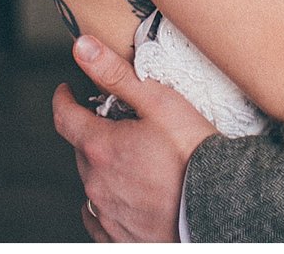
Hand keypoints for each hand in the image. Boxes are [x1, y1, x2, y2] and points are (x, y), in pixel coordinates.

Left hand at [50, 35, 216, 241]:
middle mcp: (96, 183)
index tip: (67, 91)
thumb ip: (115, 74)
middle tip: (117, 125)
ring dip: (102, 168)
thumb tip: (82, 47)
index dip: (63, 99)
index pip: (64, 117)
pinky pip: (99, 220)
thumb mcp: (158, 102)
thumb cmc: (194, 154)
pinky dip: (106, 204)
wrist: (220, 205)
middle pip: (81, 150)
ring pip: (91, 183)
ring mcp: (108, 214)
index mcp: (100, 147)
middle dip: (93, 133)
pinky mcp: (121, 237)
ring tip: (129, 161)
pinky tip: (123, 197)